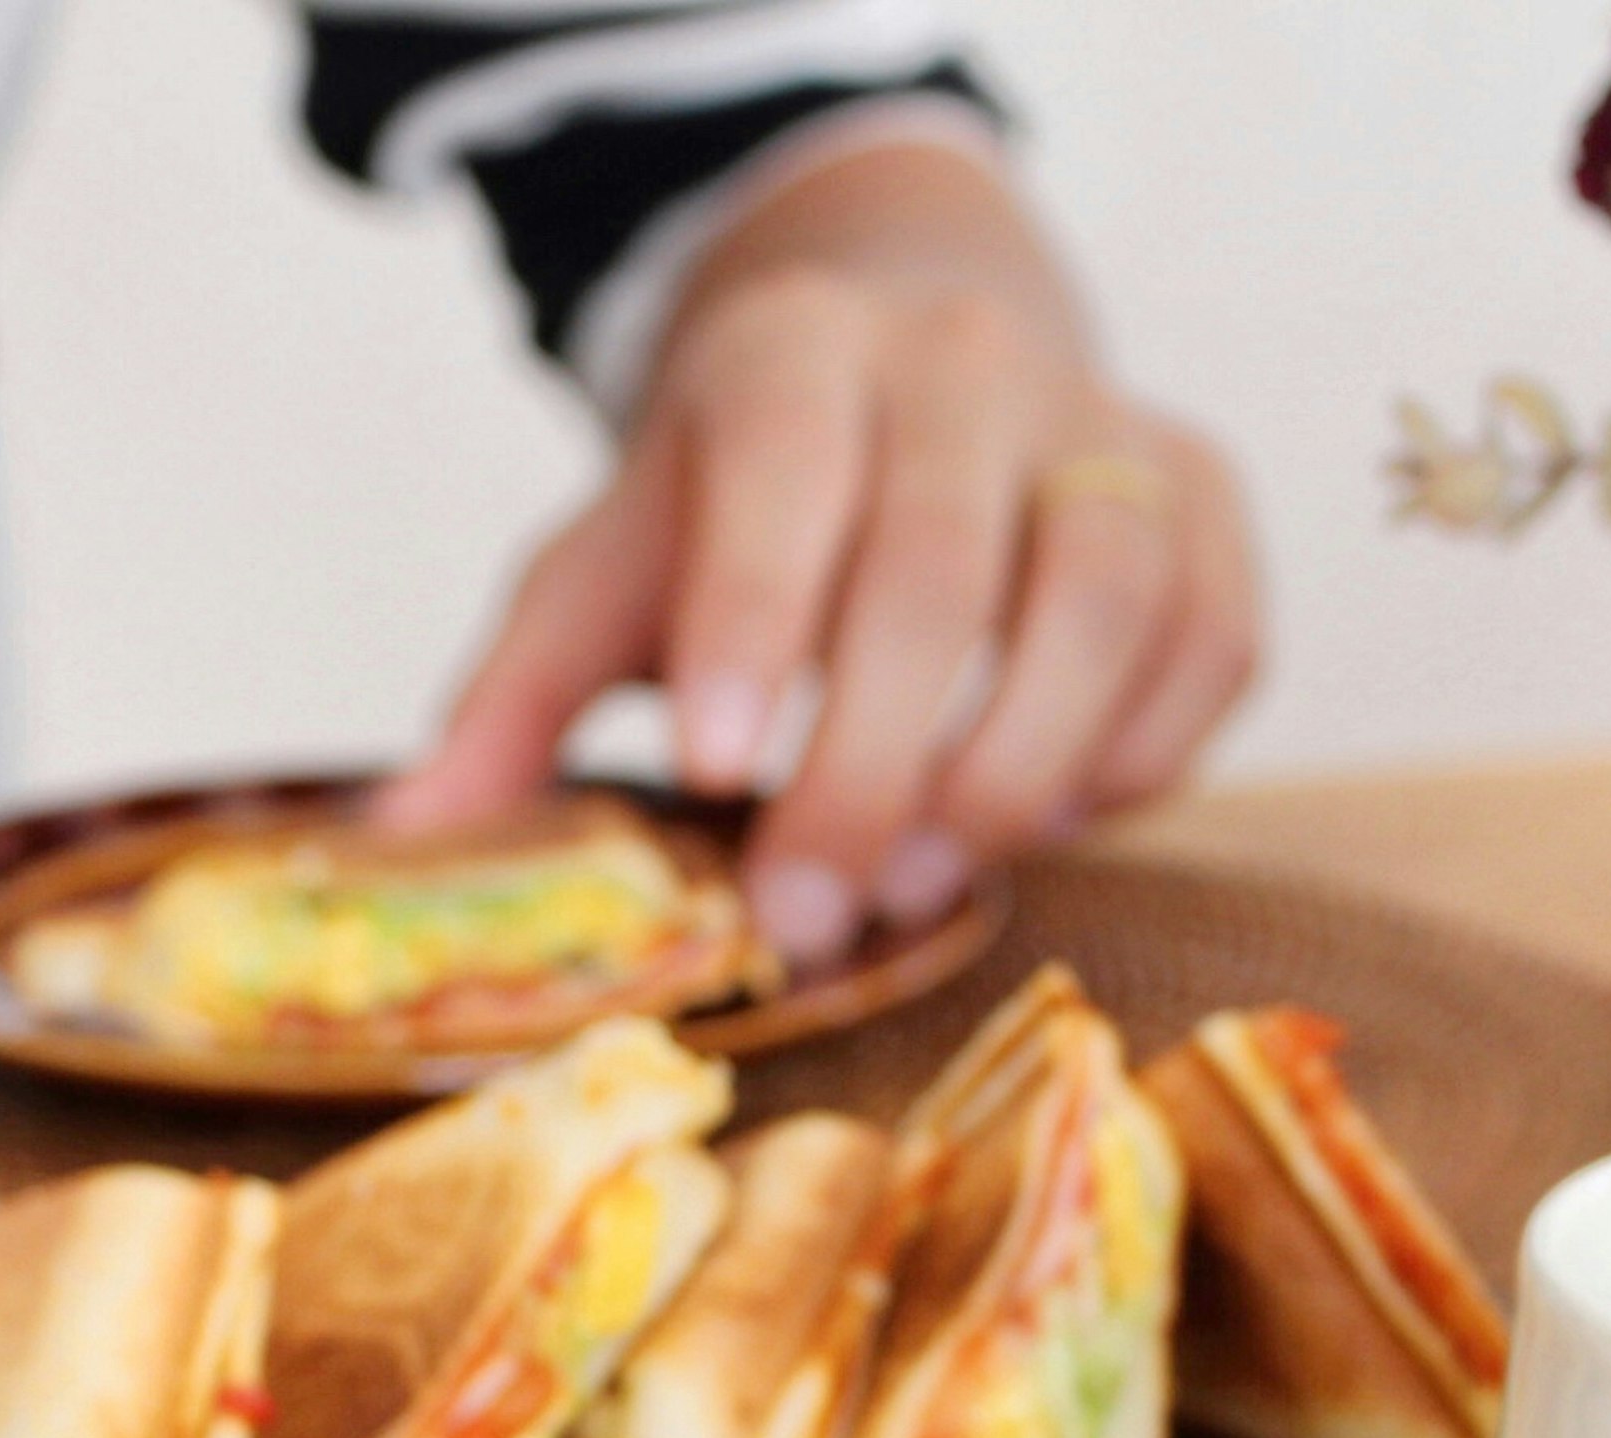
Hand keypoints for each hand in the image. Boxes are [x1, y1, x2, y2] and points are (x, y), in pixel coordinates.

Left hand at [385, 262, 1257, 966]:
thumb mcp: (607, 566)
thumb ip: (513, 703)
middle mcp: (961, 367)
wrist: (912, 346)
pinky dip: (1138, 757)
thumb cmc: (742, 498)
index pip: (775, 472)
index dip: (751, 619)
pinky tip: (1048, 824)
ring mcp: (1103, 426)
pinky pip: (1211, 641)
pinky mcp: (1204, 500)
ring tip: (925, 882)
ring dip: (1015, 769)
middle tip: (808, 916)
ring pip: (1102, 597)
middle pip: (934, 568)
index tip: (711, 767)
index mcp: (792, 357)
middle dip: (867, 766)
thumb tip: (399, 850)